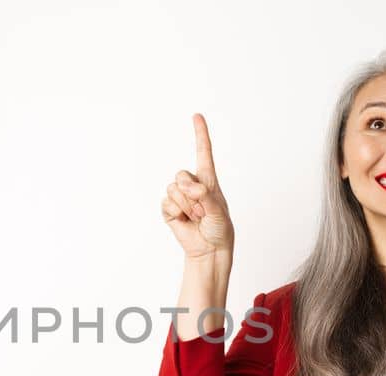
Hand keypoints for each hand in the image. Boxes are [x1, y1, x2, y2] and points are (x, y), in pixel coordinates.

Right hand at [161, 113, 233, 259]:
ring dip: (186, 206)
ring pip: (173, 190)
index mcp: (208, 180)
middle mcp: (193, 185)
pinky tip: (185, 221)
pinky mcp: (170, 210)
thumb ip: (205, 196)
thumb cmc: (219, 229)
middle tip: (202, 210)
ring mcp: (180, 197)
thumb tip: (191, 188)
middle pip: (181, 174)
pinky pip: (166, 203)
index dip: (200, 134)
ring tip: (196, 218)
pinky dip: (176, 213)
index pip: (203, 153)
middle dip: (190, 192)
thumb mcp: (218, 212)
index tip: (196, 116)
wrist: (209, 250)